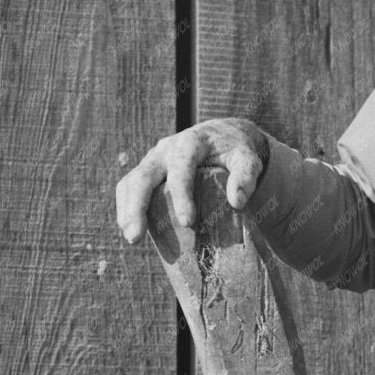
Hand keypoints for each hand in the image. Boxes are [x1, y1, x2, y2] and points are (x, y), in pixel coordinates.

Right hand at [115, 117, 267, 242]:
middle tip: (136, 237)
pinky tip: (129, 230)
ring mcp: (154, 160)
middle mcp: (166, 150)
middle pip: (143, 176)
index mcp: (190, 143)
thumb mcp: (248, 158)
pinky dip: (126, 207)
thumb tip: (236, 203)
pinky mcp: (148, 170)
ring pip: (130, 182)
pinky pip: (129, 187)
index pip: (181, 169)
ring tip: (131, 238)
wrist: (225, 135)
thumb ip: (245, 176)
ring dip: (127, 210)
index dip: (181, 195)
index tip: (188, 222)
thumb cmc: (237, 151)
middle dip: (138, 207)